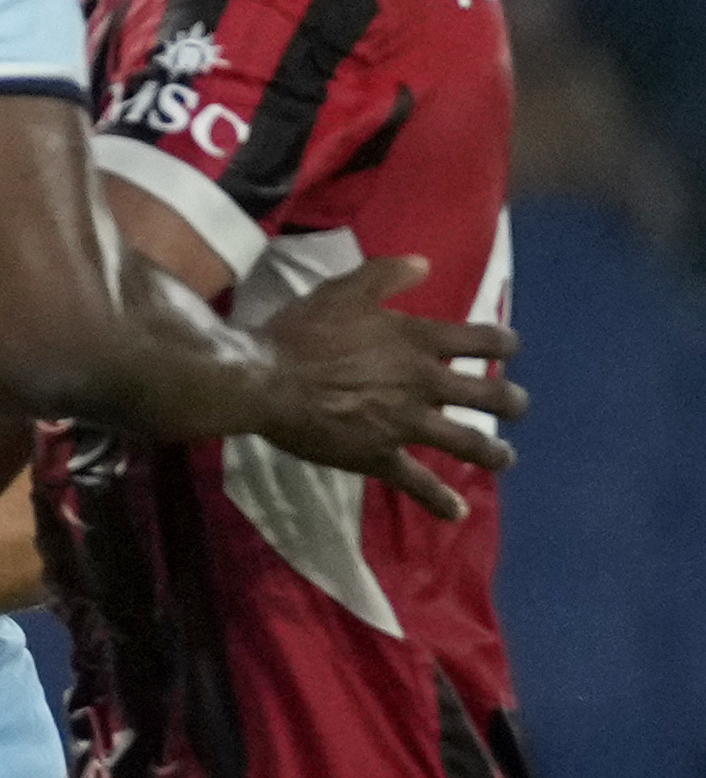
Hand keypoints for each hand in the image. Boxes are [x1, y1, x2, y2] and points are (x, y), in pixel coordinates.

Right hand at [245, 255, 522, 512]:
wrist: (263, 381)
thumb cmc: (300, 333)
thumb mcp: (342, 290)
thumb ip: (386, 275)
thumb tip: (424, 264)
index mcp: (420, 341)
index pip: (486, 340)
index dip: (505, 343)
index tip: (507, 348)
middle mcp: (426, 384)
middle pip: (492, 395)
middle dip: (511, 402)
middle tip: (514, 406)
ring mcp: (407, 424)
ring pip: (469, 443)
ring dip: (493, 453)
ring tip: (504, 458)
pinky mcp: (380, 456)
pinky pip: (417, 482)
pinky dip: (439, 501)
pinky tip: (456, 513)